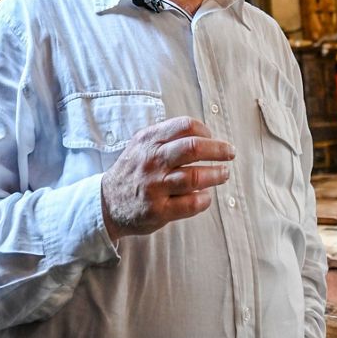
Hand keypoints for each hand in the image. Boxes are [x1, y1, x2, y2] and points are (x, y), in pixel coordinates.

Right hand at [100, 116, 234, 239]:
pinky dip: (204, 199)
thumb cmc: (133, 170)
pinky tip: (207, 196)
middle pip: (193, 148)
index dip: (205, 130)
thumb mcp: (141, 144)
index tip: (213, 137)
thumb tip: (204, 135)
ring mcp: (155, 187)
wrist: (106, 203)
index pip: (184, 126)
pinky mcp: (158, 211)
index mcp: (149, 140)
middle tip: (230, 153)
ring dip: (216, 174)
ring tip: (223, 174)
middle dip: (218, 149)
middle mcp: (152, 161)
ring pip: (195, 177)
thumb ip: (166, 136)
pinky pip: (189, 204)